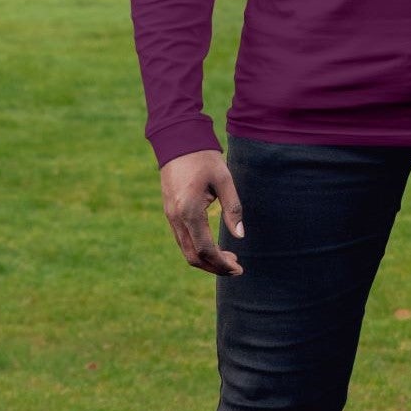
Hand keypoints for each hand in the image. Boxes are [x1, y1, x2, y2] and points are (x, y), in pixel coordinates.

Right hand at [159, 150, 245, 275]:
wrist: (177, 141)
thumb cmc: (203, 158)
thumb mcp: (224, 180)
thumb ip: (233, 209)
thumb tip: (240, 235)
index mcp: (189, 210)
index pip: (205, 249)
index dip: (221, 264)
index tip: (238, 268)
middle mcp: (176, 217)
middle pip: (193, 256)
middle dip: (215, 267)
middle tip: (236, 267)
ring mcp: (170, 216)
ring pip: (186, 250)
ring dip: (207, 259)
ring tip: (229, 258)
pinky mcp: (170, 212)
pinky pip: (183, 239)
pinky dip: (198, 249)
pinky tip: (214, 246)